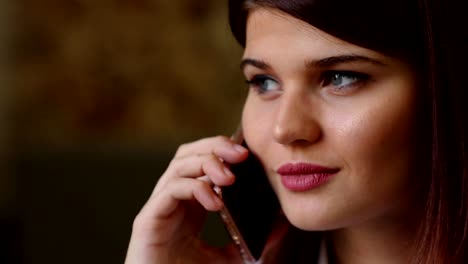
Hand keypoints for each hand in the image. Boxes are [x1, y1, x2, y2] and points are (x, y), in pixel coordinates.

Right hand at [125, 136, 248, 263]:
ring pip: (178, 165)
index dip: (222, 149)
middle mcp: (173, 198)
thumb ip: (251, 241)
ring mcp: (159, 206)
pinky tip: (215, 203)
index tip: (249, 153)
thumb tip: (281, 223)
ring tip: (230, 178)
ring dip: (207, 164)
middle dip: (215, 147)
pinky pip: (170, 191)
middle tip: (241, 154)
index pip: (202, 160)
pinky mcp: (147, 219)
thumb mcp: (230, 258)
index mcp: (190, 202)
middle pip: (188, 154)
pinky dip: (195, 188)